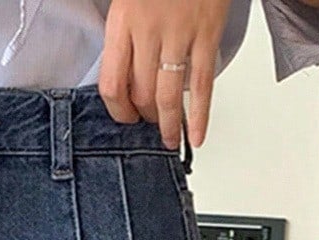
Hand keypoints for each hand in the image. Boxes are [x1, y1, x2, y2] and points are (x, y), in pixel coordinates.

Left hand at [99, 0, 232, 150]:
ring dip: (168, 124)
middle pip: (141, 93)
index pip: (112, 84)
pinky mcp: (206, 34)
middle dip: (144, 117)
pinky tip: (196, 133)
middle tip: (148, 126)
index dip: (117, 110)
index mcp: (123, 21)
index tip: (124, 118)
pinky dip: (200, 115)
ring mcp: (179, 34)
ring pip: (169, 95)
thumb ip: (124, 31)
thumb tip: (124, 70)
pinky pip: (202, 85)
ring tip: (168, 140)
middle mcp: (148, 31)